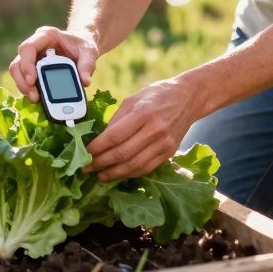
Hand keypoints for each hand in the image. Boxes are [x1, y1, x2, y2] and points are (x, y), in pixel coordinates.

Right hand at [9, 26, 99, 102]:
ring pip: (18, 73)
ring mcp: (32, 57)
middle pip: (18, 63)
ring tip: (36, 99)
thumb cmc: (84, 44)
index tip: (32, 81)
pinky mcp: (33, 68)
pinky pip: (25, 80)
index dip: (26, 65)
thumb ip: (87, 65)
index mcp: (46, 36)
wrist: (83, 45)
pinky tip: (39, 98)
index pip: (28, 48)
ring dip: (24, 88)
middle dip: (23, 82)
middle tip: (34, 96)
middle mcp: (35, 45)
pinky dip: (29, 90)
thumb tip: (85, 81)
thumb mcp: (89, 52)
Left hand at [84, 77, 201, 181]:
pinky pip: (147, 168)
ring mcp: (164, 143)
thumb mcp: (133, 99)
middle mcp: (155, 129)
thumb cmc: (157, 95)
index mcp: (143, 112)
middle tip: (87, 168)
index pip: (114, 136)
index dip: (97, 148)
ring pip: (134, 165)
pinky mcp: (169, 152)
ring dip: (114, 173)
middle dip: (101, 163)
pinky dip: (130, 173)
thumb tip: (99, 139)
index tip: (84, 154)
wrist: (188, 98)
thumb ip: (117, 119)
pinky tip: (119, 174)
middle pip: (123, 153)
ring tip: (100, 176)